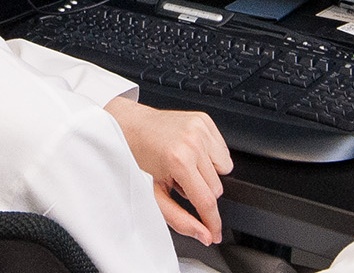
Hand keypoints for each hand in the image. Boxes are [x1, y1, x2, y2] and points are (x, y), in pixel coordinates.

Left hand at [105, 96, 232, 245]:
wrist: (129, 127)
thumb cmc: (137, 158)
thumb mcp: (154, 194)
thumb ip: (180, 219)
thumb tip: (203, 234)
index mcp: (179, 159)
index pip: (207, 201)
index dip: (213, 223)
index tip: (215, 234)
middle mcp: (192, 141)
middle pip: (217, 187)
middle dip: (201, 192)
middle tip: (179, 181)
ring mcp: (200, 128)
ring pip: (224, 169)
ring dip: (207, 174)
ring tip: (184, 166)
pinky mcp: (204, 120)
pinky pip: (222, 151)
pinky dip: (210, 157)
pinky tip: (191, 154)